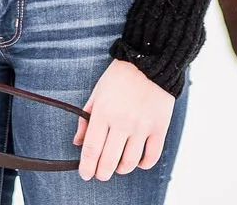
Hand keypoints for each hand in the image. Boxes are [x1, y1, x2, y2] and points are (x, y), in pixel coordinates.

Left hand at [72, 59, 174, 179]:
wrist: (149, 62)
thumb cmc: (119, 77)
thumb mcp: (97, 93)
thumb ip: (86, 119)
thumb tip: (77, 142)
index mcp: (103, 112)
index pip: (91, 149)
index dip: (86, 166)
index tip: (85, 173)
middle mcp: (122, 122)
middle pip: (109, 161)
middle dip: (102, 173)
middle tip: (100, 174)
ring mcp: (142, 127)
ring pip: (130, 162)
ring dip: (121, 169)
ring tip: (118, 167)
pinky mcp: (159, 128)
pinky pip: (151, 157)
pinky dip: (143, 165)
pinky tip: (138, 162)